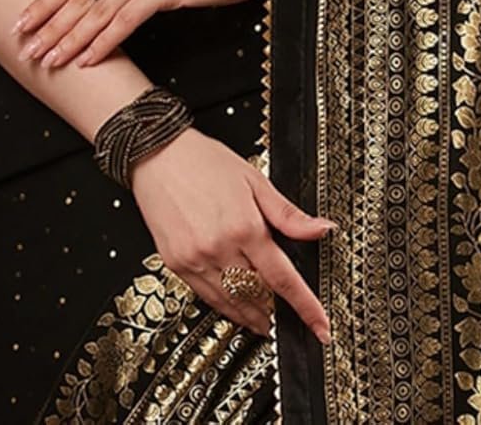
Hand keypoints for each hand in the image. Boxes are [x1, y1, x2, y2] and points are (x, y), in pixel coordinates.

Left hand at [11, 0, 266, 70]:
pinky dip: (104, 42)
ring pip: (97, 10)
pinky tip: (88, 59)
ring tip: (48, 60)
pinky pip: (126, 20)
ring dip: (70, 39)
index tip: (21, 21)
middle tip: (25, 47)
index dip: (45, 0)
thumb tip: (99, 0)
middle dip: (49, 24)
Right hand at [129, 126, 335, 344]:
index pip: (283, 279)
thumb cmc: (205, 162)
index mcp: (244, 227)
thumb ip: (288, 214)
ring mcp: (196, 259)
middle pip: (258, 295)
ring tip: (265, 322)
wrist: (157, 155)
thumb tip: (322, 229)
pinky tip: (235, 306)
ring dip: (252, 316)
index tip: (320, 326)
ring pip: (232, 303)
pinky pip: (207, 297)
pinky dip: (226, 306)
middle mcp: (219, 248)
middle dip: (277, 311)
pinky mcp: (177, 265)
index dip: (305, 306)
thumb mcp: (255, 180)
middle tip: (291, 318)